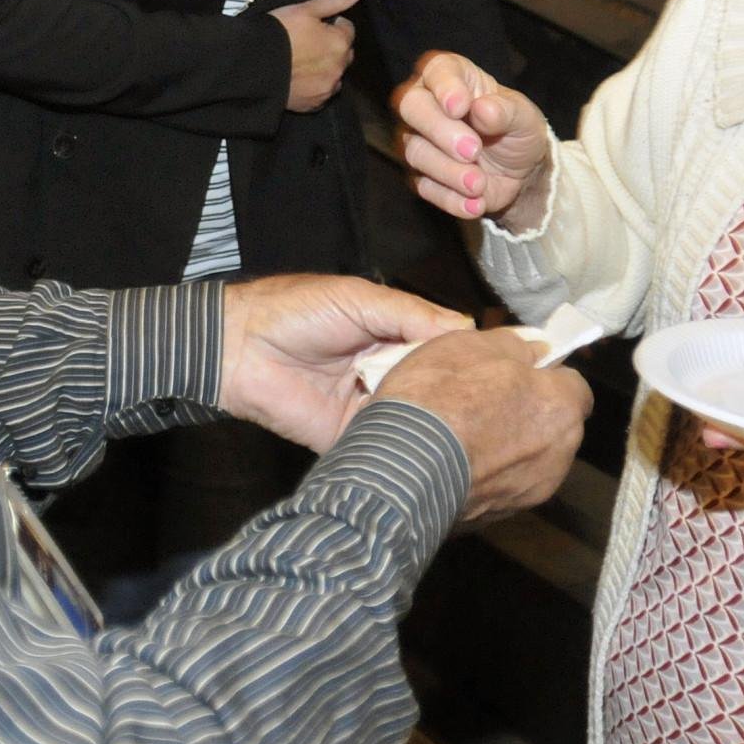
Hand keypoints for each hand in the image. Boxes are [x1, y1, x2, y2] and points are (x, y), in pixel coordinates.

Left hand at [219, 274, 473, 451]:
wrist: (237, 349)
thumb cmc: (295, 311)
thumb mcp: (359, 299)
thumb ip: (411, 313)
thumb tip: (468, 327)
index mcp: (393, 334)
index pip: (443, 347)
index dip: (469, 354)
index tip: (505, 363)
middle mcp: (389, 371)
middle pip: (437, 385)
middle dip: (459, 391)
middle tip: (495, 399)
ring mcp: (373, 406)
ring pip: (417, 417)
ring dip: (436, 419)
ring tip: (474, 423)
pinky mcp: (352, 437)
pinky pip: (385, 444)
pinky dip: (405, 444)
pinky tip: (433, 444)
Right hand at [272, 0, 360, 111]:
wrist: (253, 66)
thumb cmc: (279, 33)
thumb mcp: (305, 9)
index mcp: (340, 42)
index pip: (347, 28)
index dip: (330, 24)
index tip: (312, 25)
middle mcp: (340, 67)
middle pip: (343, 53)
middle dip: (331, 47)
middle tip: (305, 43)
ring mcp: (327, 88)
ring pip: (334, 74)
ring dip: (325, 68)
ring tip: (300, 62)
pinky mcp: (314, 104)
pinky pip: (321, 92)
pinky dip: (314, 86)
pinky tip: (298, 78)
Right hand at [377, 326, 592, 521]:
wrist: (401, 468)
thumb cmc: (440, 396)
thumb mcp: (470, 345)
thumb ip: (513, 346)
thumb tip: (534, 351)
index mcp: (561, 407)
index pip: (575, 387)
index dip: (546, 378)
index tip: (517, 374)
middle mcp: (560, 454)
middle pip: (555, 427)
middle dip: (530, 415)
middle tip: (486, 402)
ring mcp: (533, 491)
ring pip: (530, 460)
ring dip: (509, 448)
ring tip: (464, 437)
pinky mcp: (502, 517)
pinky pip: (503, 487)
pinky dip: (487, 475)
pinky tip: (453, 464)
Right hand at [394, 51, 551, 225]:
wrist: (520, 171)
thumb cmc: (516, 129)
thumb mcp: (524, 117)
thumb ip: (507, 111)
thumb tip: (483, 110)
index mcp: (451, 76)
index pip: (436, 70)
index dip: (444, 87)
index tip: (460, 107)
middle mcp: (426, 103)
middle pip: (411, 107)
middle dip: (440, 130)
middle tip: (473, 150)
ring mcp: (417, 140)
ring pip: (414, 151)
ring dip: (448, 170)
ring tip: (480, 184)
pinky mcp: (420, 175)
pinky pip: (424, 186)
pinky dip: (451, 198)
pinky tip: (476, 203)